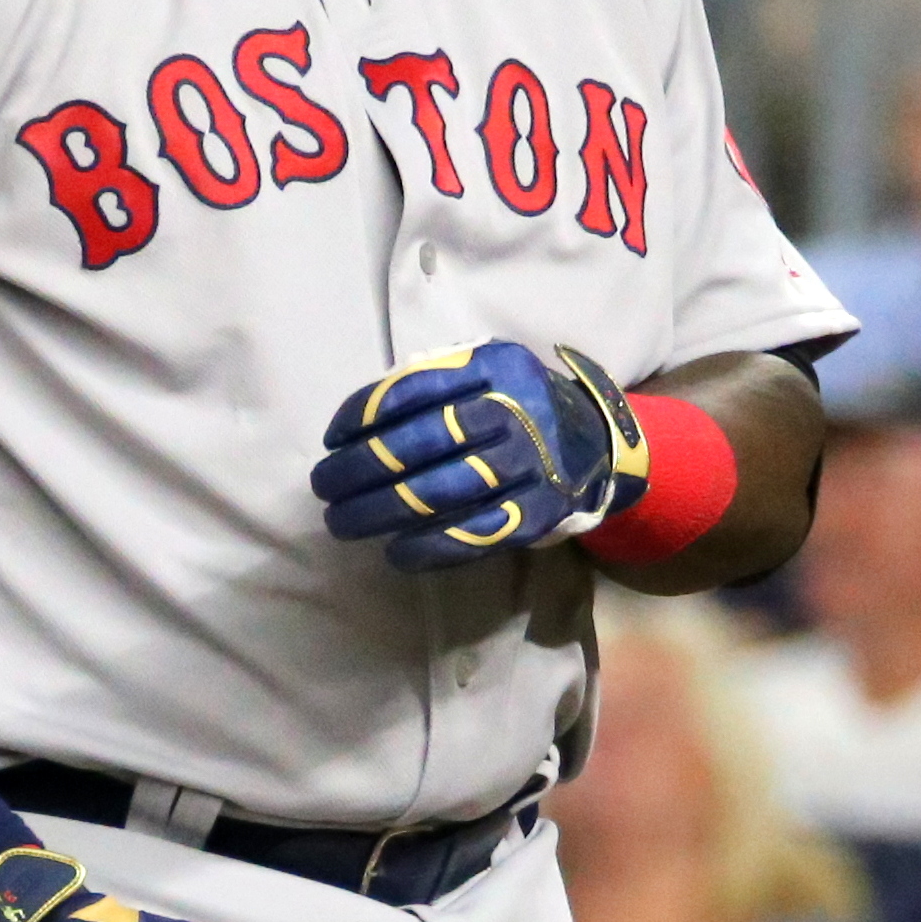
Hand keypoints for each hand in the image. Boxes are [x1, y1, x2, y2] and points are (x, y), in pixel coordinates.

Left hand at [312, 341, 646, 569]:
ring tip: (342, 521)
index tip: (331, 440)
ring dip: (379, 511)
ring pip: (438, 492)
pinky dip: (428, 548)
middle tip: (323, 486)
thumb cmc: (519, 405)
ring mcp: (529, 466)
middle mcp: (515, 412)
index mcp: (495, 367)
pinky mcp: (537, 513)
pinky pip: (473, 535)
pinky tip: (395, 553)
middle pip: (419, 443)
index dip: (363, 415)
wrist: (597, 443)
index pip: (413, 390)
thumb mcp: (488, 372)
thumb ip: (434, 382)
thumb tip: (356, 422)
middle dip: (359, 469)